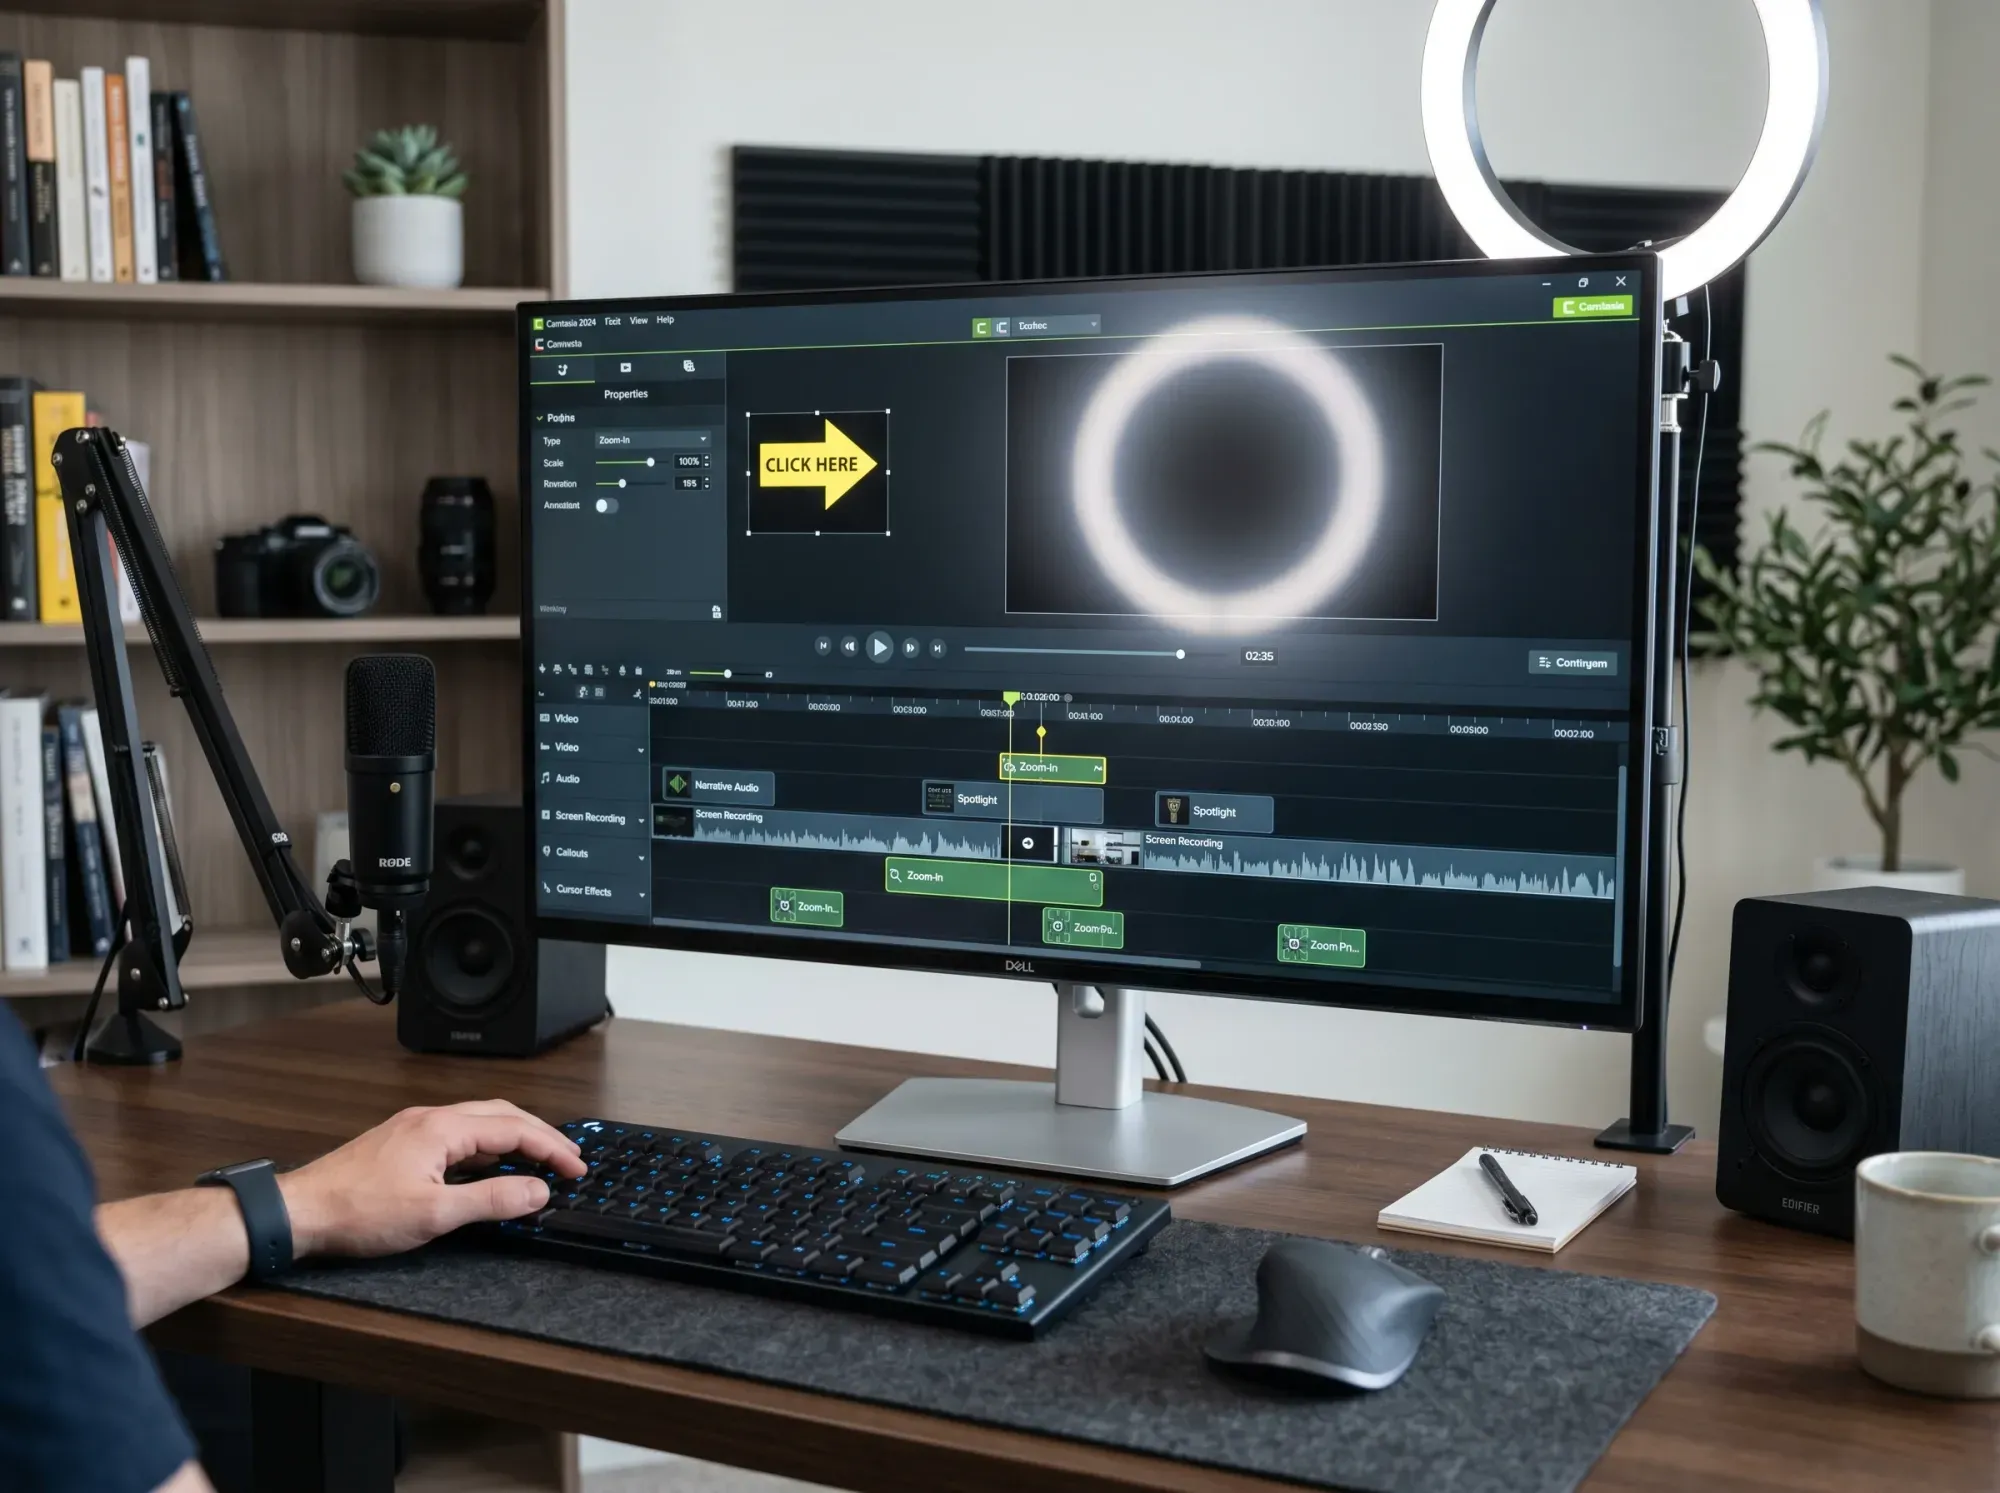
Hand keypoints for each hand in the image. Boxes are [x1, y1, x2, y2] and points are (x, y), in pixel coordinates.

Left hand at [277, 1099, 585, 1257]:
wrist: (298, 1213)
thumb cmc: (358, 1212)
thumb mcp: (434, 1214)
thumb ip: (491, 1201)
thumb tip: (538, 1191)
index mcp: (443, 1128)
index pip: (514, 1129)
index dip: (551, 1147)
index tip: (576, 1167)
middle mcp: (430, 1118)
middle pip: (501, 1115)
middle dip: (539, 1135)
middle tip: (567, 1159)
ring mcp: (413, 1128)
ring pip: (478, 1123)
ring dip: (513, 1139)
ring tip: (537, 1161)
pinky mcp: (400, 1144)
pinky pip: (457, 1135)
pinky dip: (486, 1148)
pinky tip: (488, 1169)